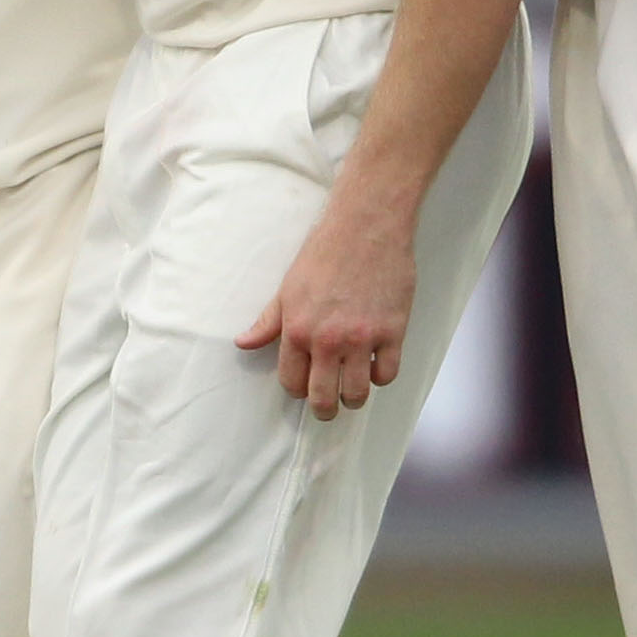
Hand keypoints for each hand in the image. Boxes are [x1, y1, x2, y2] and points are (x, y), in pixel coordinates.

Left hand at [237, 200, 415, 419]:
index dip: (298, 390)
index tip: (306, 387)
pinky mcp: (392, 332)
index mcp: (297, 330)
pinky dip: (381, 376)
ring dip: (354, 398)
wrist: (366, 226)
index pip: (292, 382)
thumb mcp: (288, 288)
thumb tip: (243, 343)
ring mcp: (362, 339)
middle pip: (324, 397)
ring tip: (354, 391)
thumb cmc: (325, 252)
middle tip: (329, 406)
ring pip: (357, 393)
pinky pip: (387, 374)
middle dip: (324, 409)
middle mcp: (327, 340)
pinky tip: (375, 365)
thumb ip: (268, 322)